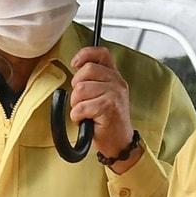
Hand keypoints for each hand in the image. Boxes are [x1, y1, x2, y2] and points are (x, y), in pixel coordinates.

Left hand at [70, 47, 139, 171]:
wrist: (120, 143)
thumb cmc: (108, 121)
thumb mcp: (103, 95)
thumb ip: (94, 80)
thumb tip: (76, 68)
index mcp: (115, 77)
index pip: (101, 54)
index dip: (85, 54)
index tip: (75, 63)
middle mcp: (117, 82)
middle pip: (86, 71)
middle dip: (76, 88)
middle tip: (81, 101)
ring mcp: (115, 94)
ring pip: (80, 90)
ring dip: (76, 105)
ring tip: (86, 113)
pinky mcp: (109, 107)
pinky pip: (81, 107)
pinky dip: (77, 116)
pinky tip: (87, 120)